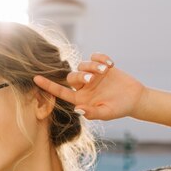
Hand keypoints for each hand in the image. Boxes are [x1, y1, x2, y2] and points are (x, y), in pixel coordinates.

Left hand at [33, 53, 147, 120]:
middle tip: (94, 78)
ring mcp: (93, 76)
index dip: (48, 86)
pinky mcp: (102, 67)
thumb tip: (77, 109)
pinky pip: (95, 57)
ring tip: (105, 70)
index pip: (61, 92)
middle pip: (72, 76)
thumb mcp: (106, 113)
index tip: (35, 79)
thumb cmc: (119, 109)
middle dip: (81, 75)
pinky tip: (111, 64)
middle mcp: (84, 87)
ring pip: (83, 65)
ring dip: (93, 66)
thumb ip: (92, 113)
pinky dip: (101, 58)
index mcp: (81, 99)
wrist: (135, 99)